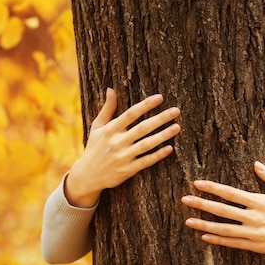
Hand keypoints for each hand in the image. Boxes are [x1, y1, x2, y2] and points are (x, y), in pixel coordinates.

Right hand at [65, 88, 180, 206]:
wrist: (87, 175)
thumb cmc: (94, 147)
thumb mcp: (97, 127)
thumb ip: (107, 109)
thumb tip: (111, 89)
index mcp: (109, 130)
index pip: (130, 114)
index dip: (145, 105)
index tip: (160, 97)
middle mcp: (116, 143)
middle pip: (142, 128)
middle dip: (160, 119)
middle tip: (176, 111)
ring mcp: (122, 157)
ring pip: (146, 144)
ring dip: (163, 135)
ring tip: (177, 127)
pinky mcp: (127, 170)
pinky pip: (145, 161)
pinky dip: (157, 155)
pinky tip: (170, 148)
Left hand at [181, 161, 264, 255]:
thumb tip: (255, 164)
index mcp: (261, 202)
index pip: (231, 193)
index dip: (212, 188)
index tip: (197, 183)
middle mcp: (256, 218)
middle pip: (223, 210)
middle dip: (202, 204)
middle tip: (184, 199)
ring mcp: (255, 234)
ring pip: (224, 229)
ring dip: (205, 224)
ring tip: (188, 221)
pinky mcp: (257, 247)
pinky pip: (233, 244)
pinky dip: (218, 240)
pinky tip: (204, 236)